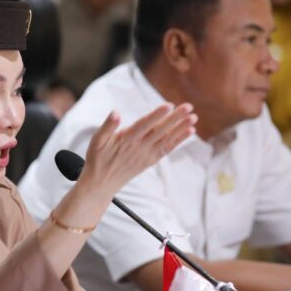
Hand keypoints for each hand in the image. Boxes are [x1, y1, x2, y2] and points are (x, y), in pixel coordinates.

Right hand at [79, 103, 195, 196]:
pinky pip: (167, 149)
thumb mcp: (96, 141)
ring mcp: (146, 155)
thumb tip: (115, 112)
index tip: (168, 105)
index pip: (144, 125)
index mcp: (125, 140)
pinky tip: (190, 131)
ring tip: (194, 118)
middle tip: (189, 107)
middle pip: (159, 131)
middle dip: (175, 118)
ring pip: (166, 139)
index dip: (156, 115)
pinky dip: (179, 140)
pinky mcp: (150, 161)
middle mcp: (139, 148)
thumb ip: (107, 126)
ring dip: (181, 128)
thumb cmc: (97, 159)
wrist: (101, 185)